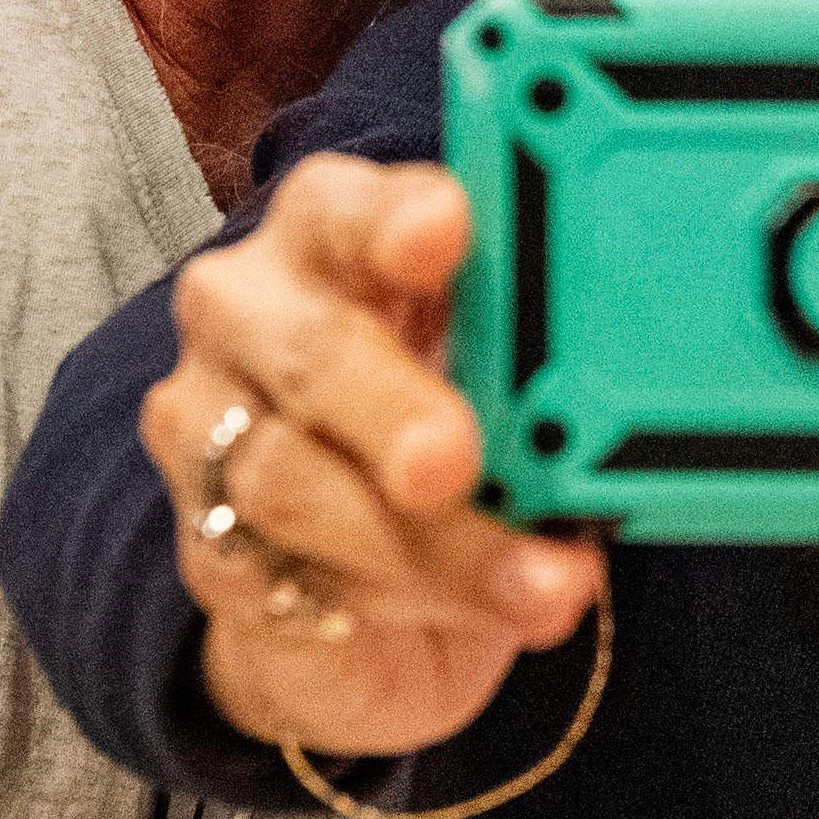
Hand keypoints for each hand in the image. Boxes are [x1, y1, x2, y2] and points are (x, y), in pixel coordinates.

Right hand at [138, 153, 601, 759]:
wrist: (371, 601)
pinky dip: (400, 599)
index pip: (346, 207)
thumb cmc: (445, 442)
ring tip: (543, 583)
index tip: (446, 230)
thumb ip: (538, 378)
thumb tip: (614, 417)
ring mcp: (206, 429)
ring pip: (295, 480)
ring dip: (433, 543)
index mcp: (331, 239)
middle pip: (313, 350)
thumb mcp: (504, 390)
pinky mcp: (205, 546)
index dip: (393, 217)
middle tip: (456, 460)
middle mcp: (250, 316)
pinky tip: (474, 611)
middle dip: (395, 409)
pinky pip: (289, 572)